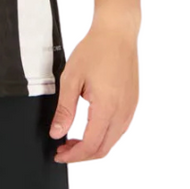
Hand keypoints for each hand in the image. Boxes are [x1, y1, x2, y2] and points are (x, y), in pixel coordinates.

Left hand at [48, 17, 138, 162]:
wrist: (117, 33)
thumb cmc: (95, 50)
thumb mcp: (71, 78)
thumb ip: (65, 109)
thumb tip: (57, 133)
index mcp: (107, 108)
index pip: (90, 145)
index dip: (73, 155)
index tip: (59, 154)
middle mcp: (123, 113)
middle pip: (103, 149)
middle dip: (81, 154)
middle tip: (63, 150)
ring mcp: (130, 109)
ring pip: (112, 141)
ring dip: (93, 146)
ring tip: (73, 139)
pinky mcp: (132, 103)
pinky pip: (119, 129)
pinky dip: (103, 135)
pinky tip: (90, 127)